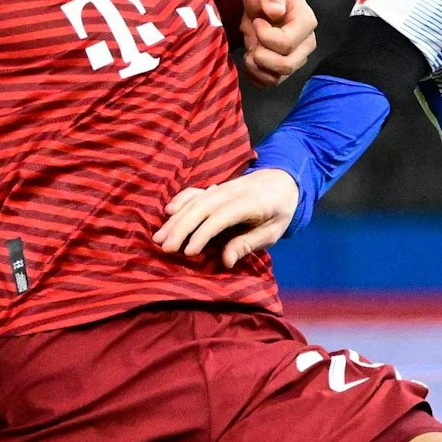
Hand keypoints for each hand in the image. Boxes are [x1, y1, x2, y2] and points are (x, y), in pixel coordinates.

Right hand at [156, 167, 299, 267]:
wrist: (282, 180)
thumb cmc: (279, 211)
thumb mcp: (272, 231)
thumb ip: (248, 243)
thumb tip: (226, 261)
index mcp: (249, 204)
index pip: (220, 218)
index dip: (203, 234)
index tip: (188, 252)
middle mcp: (231, 192)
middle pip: (201, 208)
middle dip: (180, 228)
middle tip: (164, 248)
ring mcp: (221, 188)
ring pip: (194, 201)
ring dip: (175, 219)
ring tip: (159, 237)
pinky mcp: (215, 188)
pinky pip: (194, 192)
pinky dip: (180, 200)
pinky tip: (168, 212)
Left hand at [236, 0, 315, 85]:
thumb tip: (276, 11)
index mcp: (306, 21)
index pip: (287, 43)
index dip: (265, 36)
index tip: (256, 21)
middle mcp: (306, 44)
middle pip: (286, 65)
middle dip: (261, 54)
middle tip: (252, 36)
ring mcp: (295, 59)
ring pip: (276, 77)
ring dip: (255, 64)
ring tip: (249, 45)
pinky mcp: (282, 70)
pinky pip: (268, 83)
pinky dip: (253, 74)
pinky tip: (249, 57)